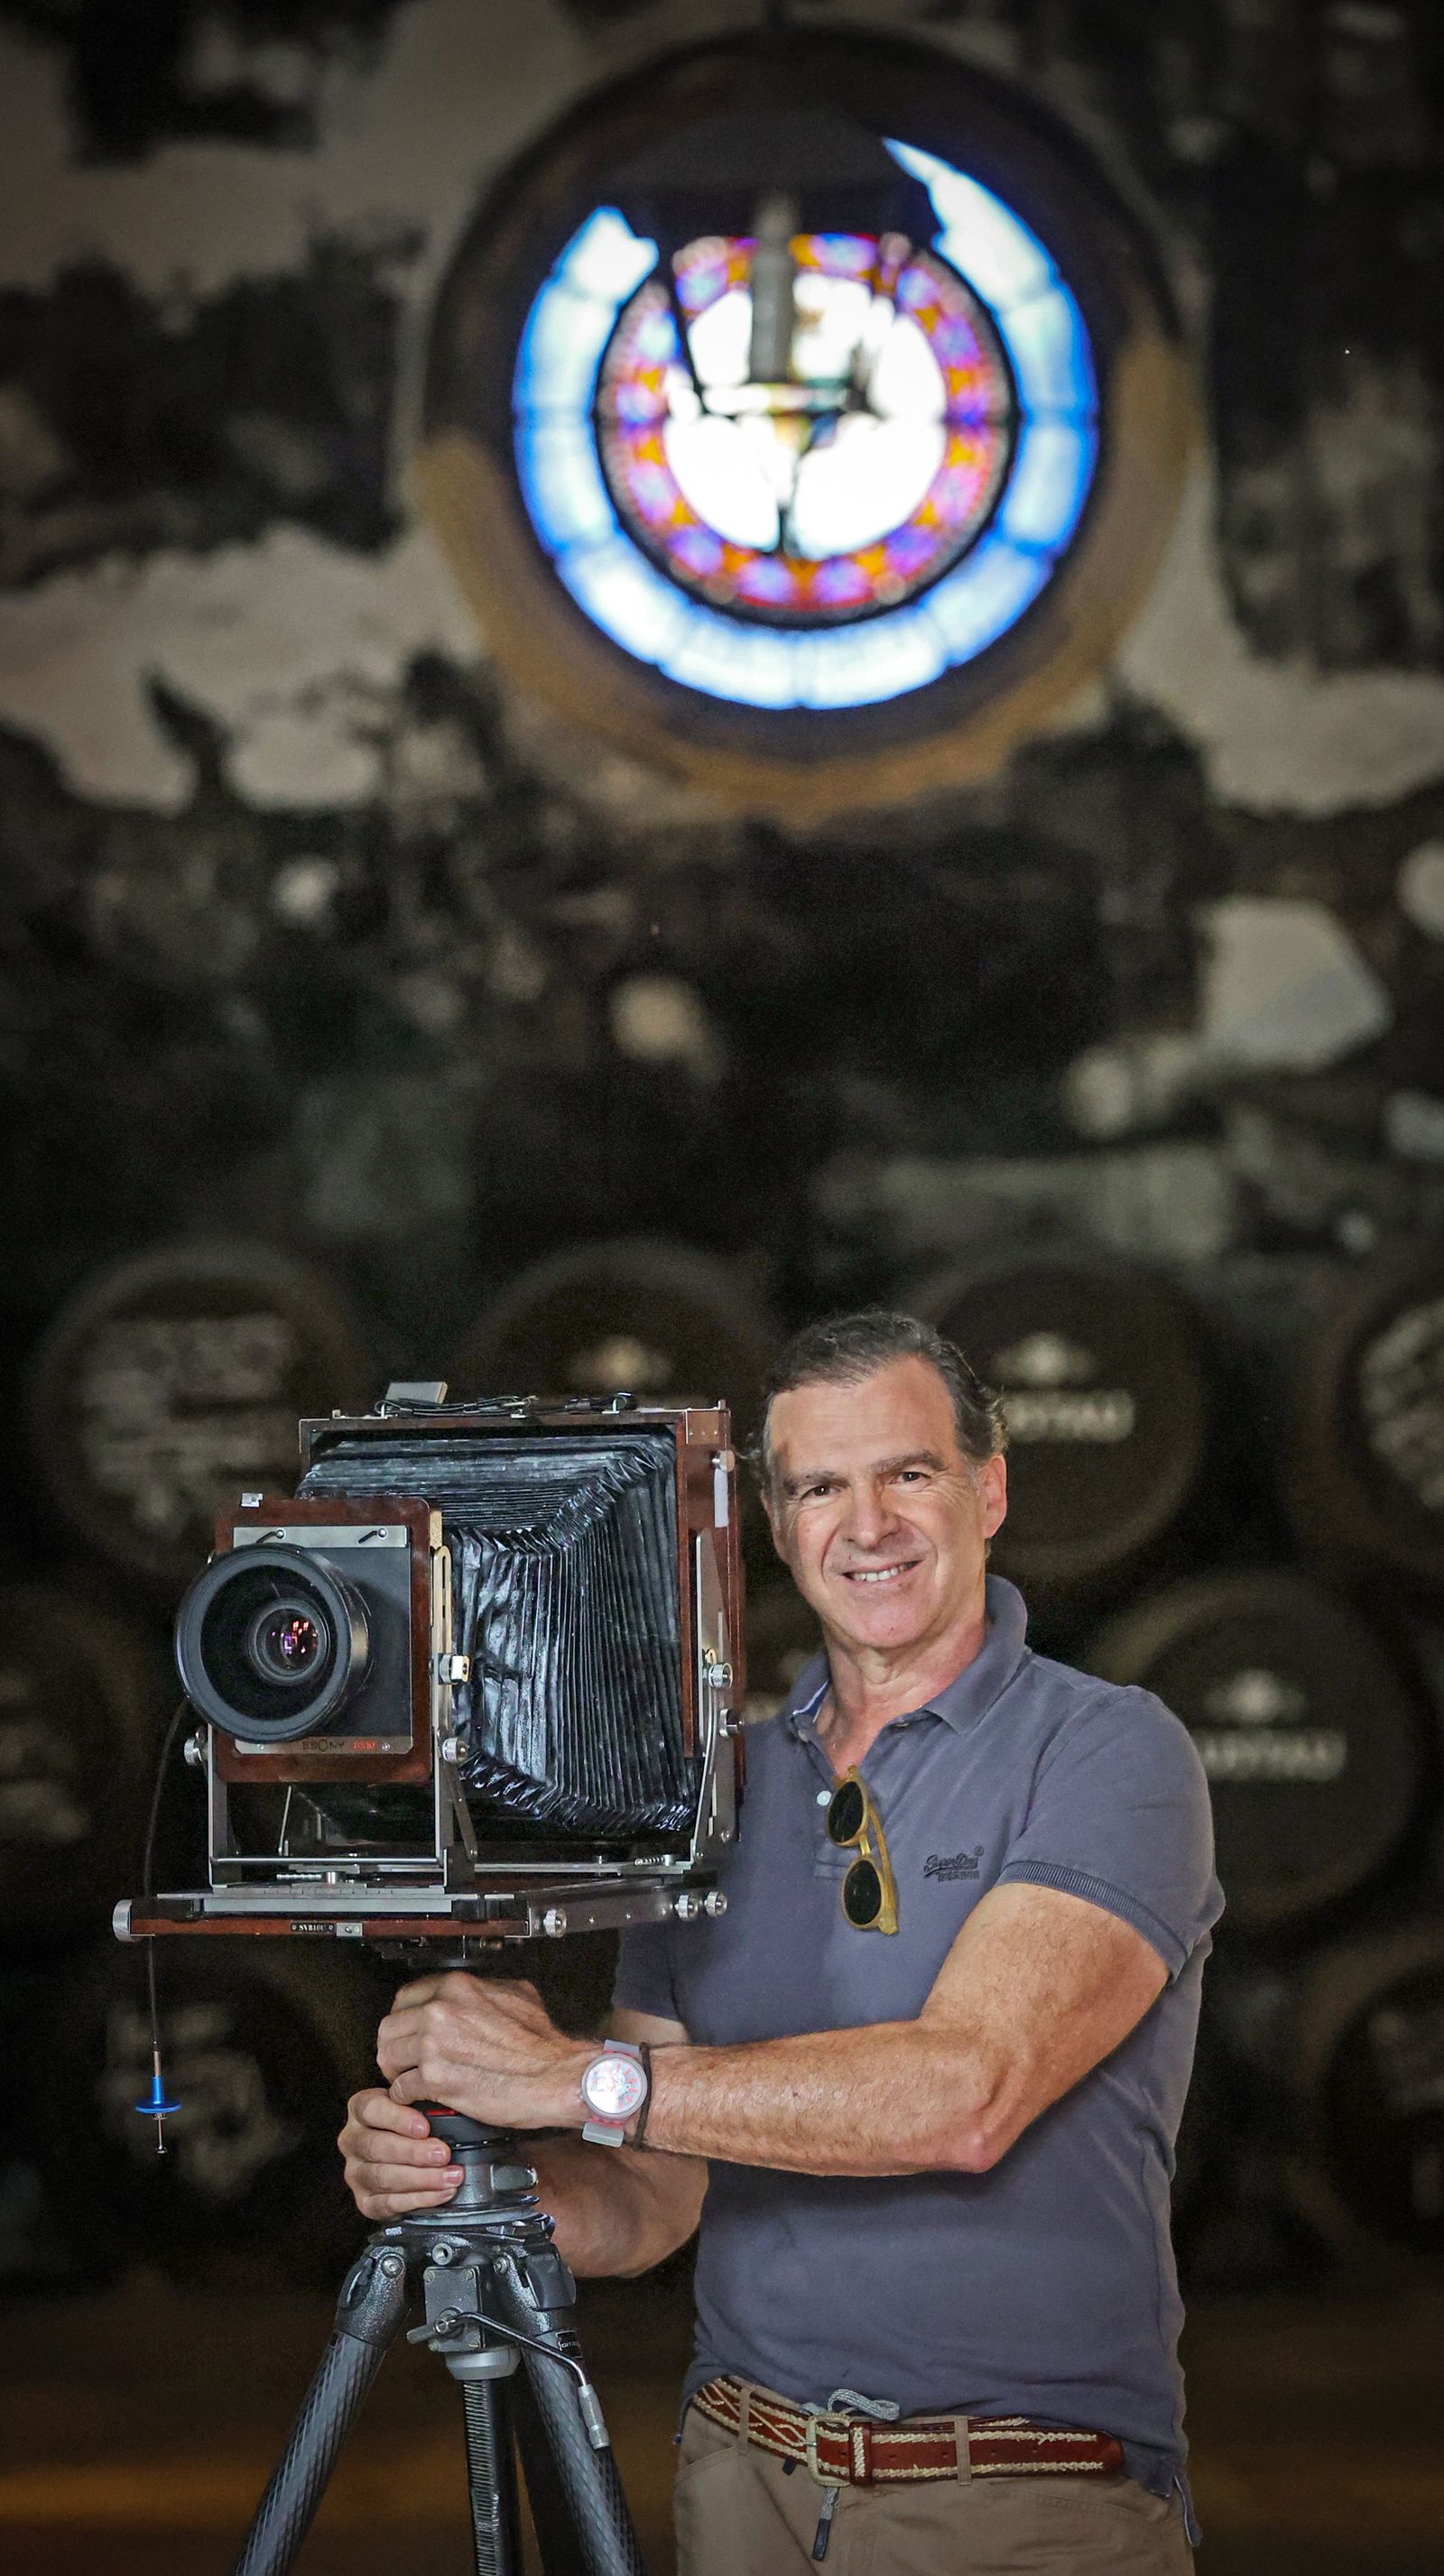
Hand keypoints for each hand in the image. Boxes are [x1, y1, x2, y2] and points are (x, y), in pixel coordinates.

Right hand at [337, 2088, 464, 2219]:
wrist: (413, 2158)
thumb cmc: (416, 2124)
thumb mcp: (417, 2100)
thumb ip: (418, 2093)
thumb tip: (430, 2090)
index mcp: (360, 2108)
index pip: (371, 2109)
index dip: (397, 2118)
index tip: (424, 2127)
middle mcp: (353, 2140)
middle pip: (377, 2146)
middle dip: (414, 2152)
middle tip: (443, 2154)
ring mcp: (356, 2173)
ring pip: (383, 2177)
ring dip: (421, 2178)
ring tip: (449, 2176)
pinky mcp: (365, 2201)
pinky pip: (388, 2204)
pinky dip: (418, 2199)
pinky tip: (440, 2193)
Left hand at [376, 1972, 593, 2131]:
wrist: (554, 2077)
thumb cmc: (542, 2045)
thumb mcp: (519, 1995)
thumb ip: (487, 1989)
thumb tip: (479, 1992)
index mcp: (457, 1988)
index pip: (406, 1996)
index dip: (404, 2017)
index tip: (408, 2029)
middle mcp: (440, 2011)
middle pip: (389, 2026)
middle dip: (393, 2044)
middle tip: (401, 2057)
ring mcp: (434, 2045)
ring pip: (387, 2054)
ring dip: (395, 2070)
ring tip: (405, 2078)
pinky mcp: (435, 2079)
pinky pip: (401, 2088)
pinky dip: (405, 2096)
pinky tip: (417, 2097)